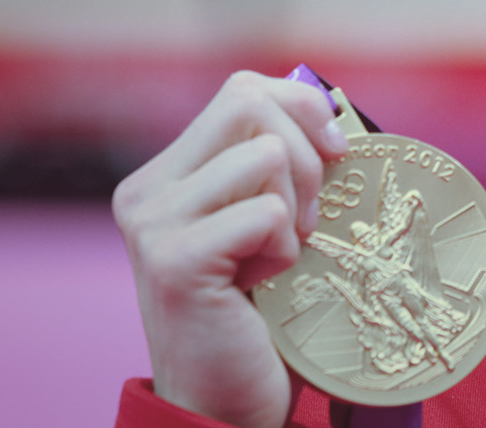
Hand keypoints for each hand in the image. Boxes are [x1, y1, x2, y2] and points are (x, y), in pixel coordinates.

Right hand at [113, 71, 348, 427]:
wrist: (230, 402)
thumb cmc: (267, 312)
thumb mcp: (273, 223)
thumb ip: (283, 167)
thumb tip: (334, 107)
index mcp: (168, 174)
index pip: (242, 89)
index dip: (303, 107)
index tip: (339, 149)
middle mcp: (147, 191)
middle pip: (249, 103)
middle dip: (306, 155)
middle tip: (308, 218)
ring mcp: (153, 224)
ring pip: (265, 155)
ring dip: (297, 209)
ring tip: (279, 257)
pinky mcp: (174, 259)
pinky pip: (266, 214)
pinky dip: (286, 250)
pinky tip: (263, 284)